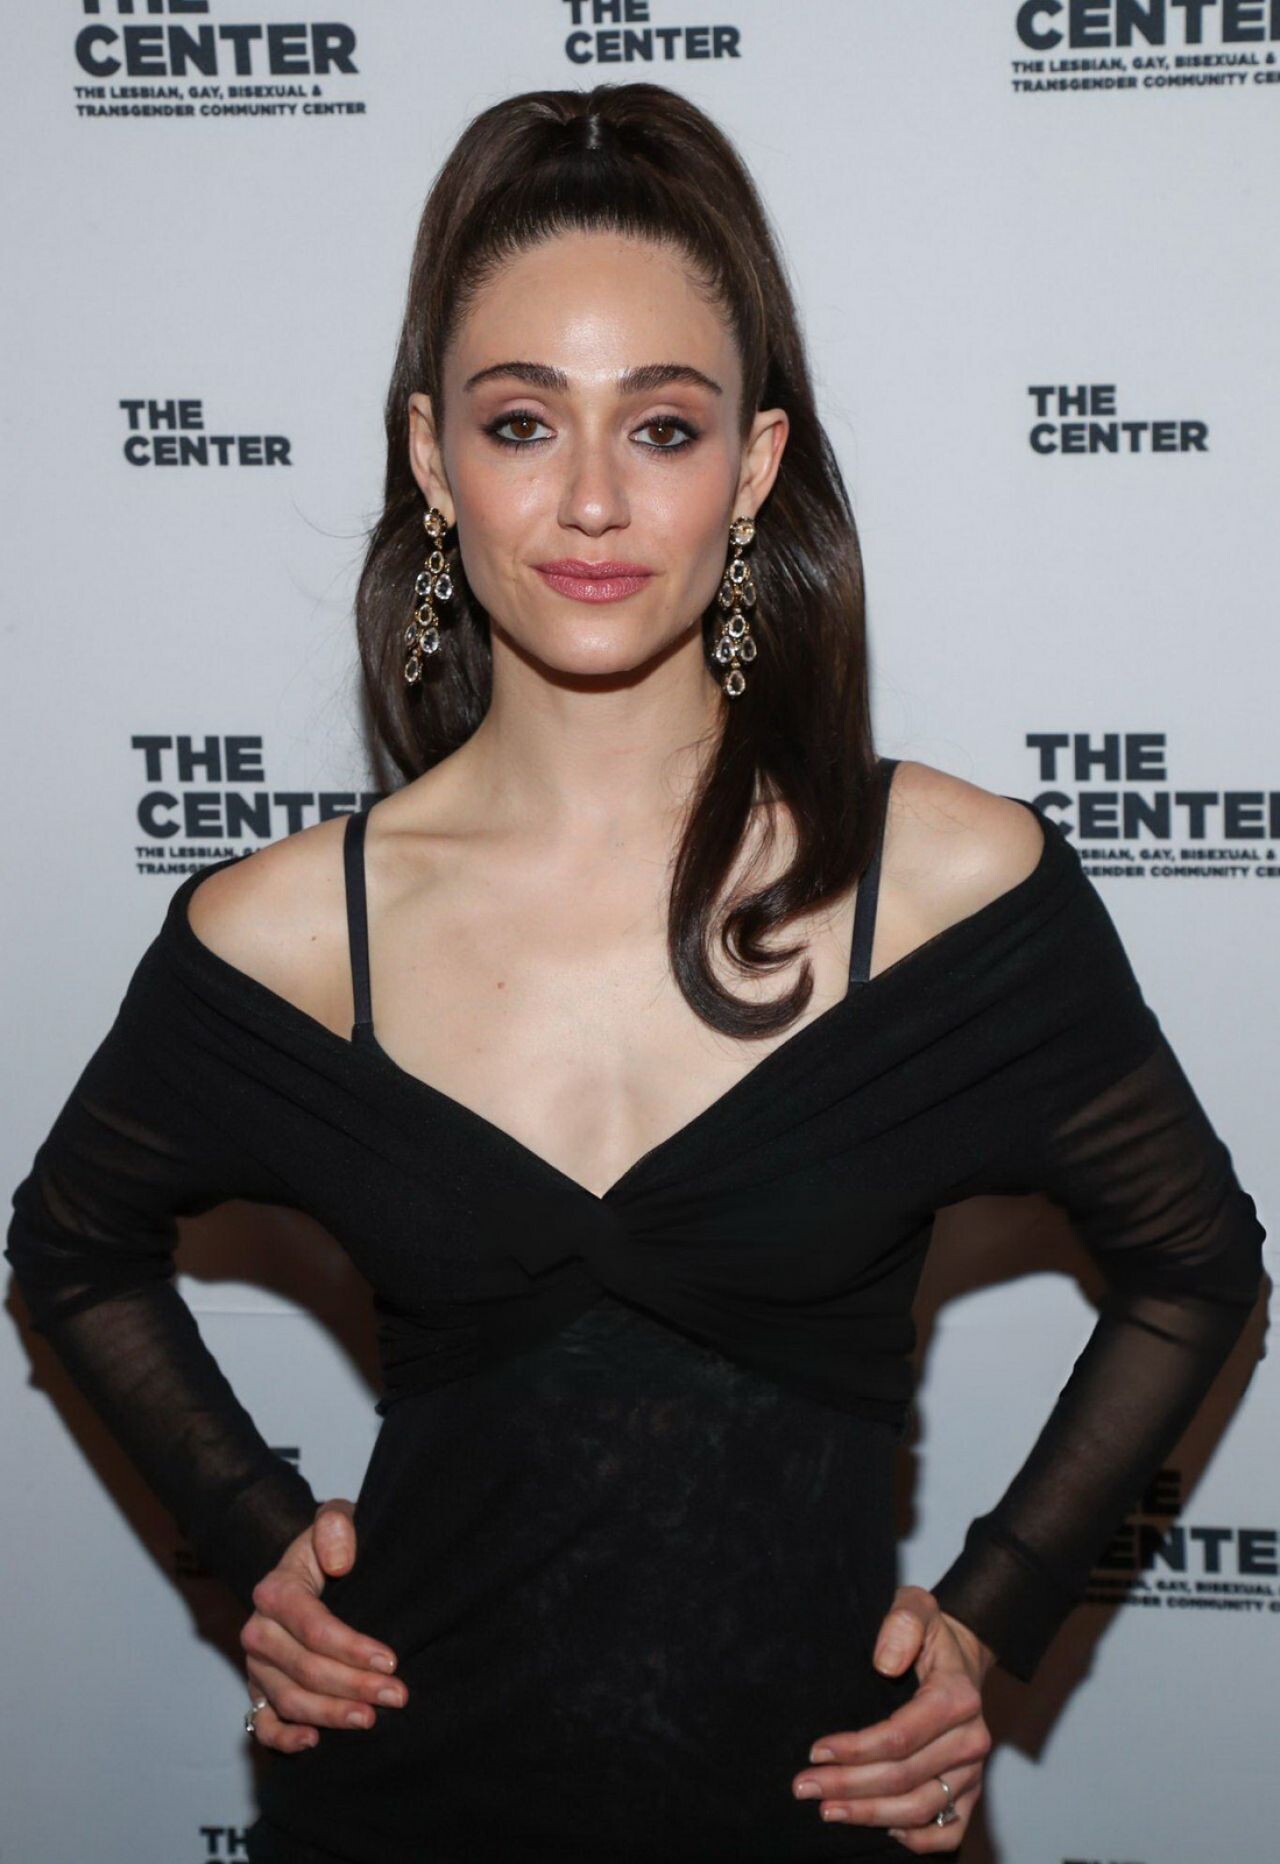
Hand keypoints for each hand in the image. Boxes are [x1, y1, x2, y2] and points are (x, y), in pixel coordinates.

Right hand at [239, 1497, 408, 1751]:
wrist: (310, 1566)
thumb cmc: (331, 1546)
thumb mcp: (337, 1518)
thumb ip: (336, 1525)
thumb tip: (340, 1561)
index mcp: (275, 1590)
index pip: (313, 1627)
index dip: (351, 1648)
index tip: (390, 1660)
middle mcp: (259, 1631)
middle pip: (304, 1669)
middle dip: (352, 1686)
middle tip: (396, 1695)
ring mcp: (257, 1666)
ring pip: (289, 1701)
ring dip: (331, 1715)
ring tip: (371, 1720)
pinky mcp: (259, 1691)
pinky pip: (261, 1725)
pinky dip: (283, 1739)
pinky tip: (314, 1742)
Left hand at [790, 1585, 994, 1850]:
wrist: (961, 1654)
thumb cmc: (931, 1632)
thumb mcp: (915, 1606)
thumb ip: (901, 1624)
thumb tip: (884, 1662)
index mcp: (956, 1697)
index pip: (900, 1736)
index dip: (856, 1749)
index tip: (816, 1751)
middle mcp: (970, 1740)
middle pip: (904, 1777)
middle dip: (849, 1786)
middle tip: (804, 1787)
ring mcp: (973, 1771)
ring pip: (921, 1808)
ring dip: (871, 1815)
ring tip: (827, 1810)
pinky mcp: (971, 1790)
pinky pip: (950, 1830)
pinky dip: (918, 1839)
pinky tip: (883, 1830)